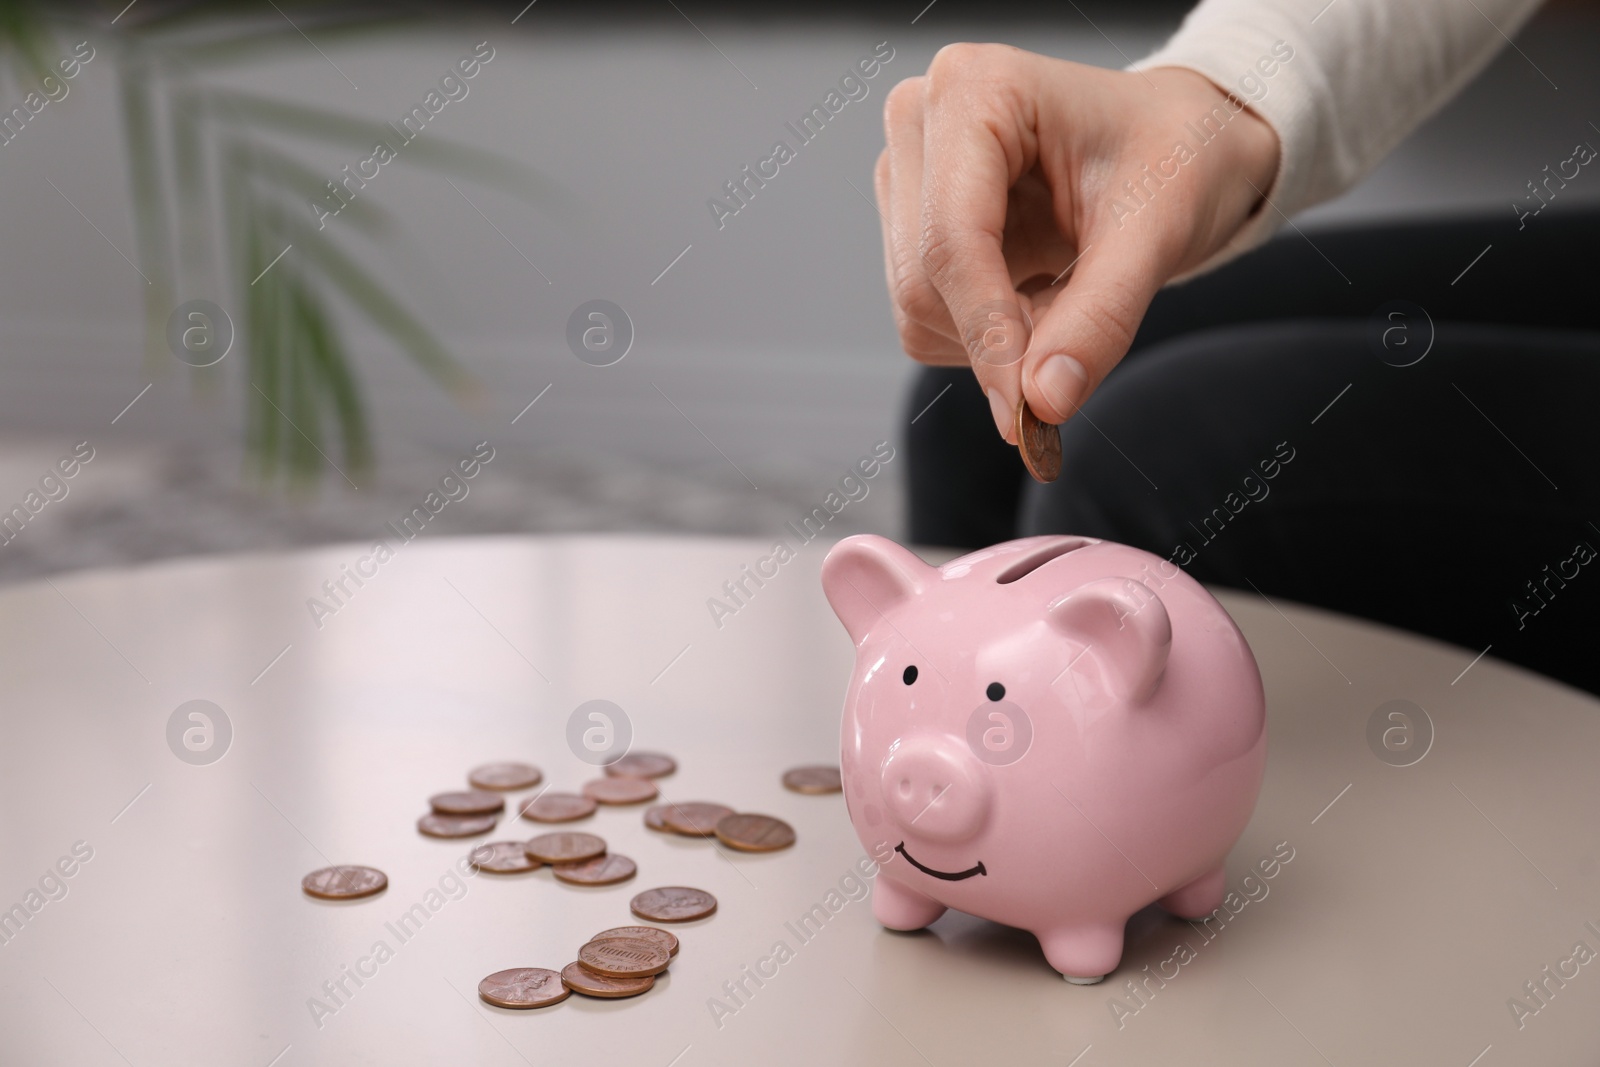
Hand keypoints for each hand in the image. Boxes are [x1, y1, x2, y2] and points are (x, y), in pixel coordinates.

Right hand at [873, 45, 1279, 439]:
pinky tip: (1035, 292)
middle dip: (999, 335)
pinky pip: (923, 319)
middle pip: (923, 281)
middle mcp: (922, 120)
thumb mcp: (1158, 232)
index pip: (952, 238)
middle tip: (1079, 330)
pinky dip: (984, 335)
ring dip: (994, 337)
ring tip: (1066, 293)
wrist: (1179, 146)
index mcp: (976, 90)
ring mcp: (907, 173)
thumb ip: (1100, 317)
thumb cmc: (1177, 157)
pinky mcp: (907, 223)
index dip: (988, 332)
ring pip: (916, 308)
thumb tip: (1041, 400)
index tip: (1028, 410)